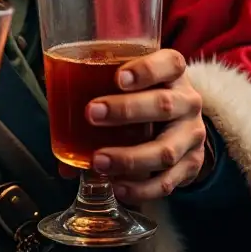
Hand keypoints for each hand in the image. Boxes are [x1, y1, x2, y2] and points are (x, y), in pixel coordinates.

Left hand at [84, 48, 206, 202]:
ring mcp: (192, 135)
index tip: (118, 78)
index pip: (170, 63)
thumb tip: (59, 135)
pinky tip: (117, 186)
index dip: (146, 69)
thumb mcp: (133, 85)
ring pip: (166, 150)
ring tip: (98, 162)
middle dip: (126, 110)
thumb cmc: (146, 96)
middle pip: (163, 105)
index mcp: (173, 73)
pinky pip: (167, 181)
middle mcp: (187, 102)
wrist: (184, 124)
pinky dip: (140, 188)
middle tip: (91, 113)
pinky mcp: (192, 165)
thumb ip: (98, 96)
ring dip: (129, 158)